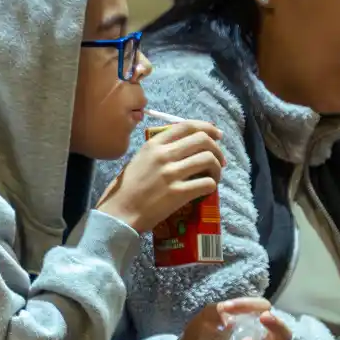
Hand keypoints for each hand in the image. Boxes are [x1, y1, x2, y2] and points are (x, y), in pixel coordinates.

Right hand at [97, 120, 225, 232]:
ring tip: (215, 176)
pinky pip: (207, 183)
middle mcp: (163, 155)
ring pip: (208, 159)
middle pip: (202, 140)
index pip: (187, 126)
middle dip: (217, 149)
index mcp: (153, 145)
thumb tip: (182, 147)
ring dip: (217, 168)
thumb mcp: (138, 160)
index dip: (207, 128)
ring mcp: (171, 173)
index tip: (216, 135)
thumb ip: (158, 151)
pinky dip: (212, 185)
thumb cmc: (125, 189)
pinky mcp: (178, 193)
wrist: (119, 213)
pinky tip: (208, 189)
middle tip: (219, 160)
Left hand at [209, 309, 292, 339]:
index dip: (255, 306)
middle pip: (283, 335)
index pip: (265, 311)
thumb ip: (216, 311)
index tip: (229, 306)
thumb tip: (227, 312)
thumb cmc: (203, 334)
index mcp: (254, 326)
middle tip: (264, 317)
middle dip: (277, 325)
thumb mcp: (206, 317)